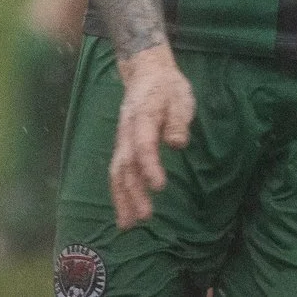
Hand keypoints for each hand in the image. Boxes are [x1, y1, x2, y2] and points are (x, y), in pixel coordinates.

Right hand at [108, 45, 193, 227]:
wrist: (145, 71)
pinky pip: (117, 172)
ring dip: (122, 198)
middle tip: (144, 217)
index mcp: (142, 116)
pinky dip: (118, 193)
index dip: (150, 166)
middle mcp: (127, 131)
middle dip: (133, 192)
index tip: (159, 187)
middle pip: (126, 164)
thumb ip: (178, 120)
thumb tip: (177, 143)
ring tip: (128, 225)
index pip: (143, 145)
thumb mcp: (180, 97)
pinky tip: (124, 213)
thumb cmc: (167, 87)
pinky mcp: (123, 146)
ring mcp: (122, 139)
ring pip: (117, 171)